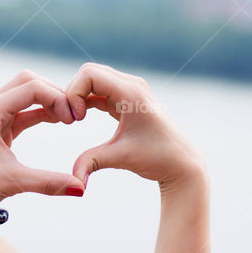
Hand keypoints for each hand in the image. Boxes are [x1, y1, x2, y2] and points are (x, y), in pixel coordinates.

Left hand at [0, 70, 85, 209]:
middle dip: (53, 92)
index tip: (73, 119)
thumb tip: (81, 188)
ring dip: (48, 101)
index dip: (57, 98)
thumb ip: (48, 182)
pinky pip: (24, 112)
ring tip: (70, 118)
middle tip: (74, 114)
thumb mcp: (12, 182)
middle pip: (28, 82)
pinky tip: (59, 121)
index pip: (32, 87)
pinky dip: (42, 113)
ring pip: (26, 95)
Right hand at [65, 63, 205, 189]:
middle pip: (89, 72)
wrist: (181, 163)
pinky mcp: (128, 99)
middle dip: (73, 92)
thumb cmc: (157, 158)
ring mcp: (131, 90)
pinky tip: (82, 118)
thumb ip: (92, 162)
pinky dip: (87, 99)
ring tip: (75, 120)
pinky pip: (101, 90)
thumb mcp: (121, 158)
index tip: (76, 120)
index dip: (74, 93)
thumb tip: (74, 180)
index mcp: (131, 93)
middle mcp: (131, 85)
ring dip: (80, 96)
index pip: (89, 74)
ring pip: (94, 79)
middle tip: (70, 120)